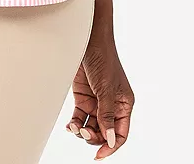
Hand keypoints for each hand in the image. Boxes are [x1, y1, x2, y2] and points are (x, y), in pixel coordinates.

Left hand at [66, 34, 133, 158]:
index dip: (111, 146)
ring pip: (91, 126)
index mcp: (124, 105)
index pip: (120, 133)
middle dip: (94, 137)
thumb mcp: (106, 89)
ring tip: (74, 127)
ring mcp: (96, 101)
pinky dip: (74, 123)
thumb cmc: (103, 59)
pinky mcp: (83, 97)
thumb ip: (107, 115)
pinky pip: (79, 117)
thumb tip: (110, 140)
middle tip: (83, 132)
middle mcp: (111, 105)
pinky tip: (70, 125)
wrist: (87, 40)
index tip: (99, 155)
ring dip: (82, 131)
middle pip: (104, 132)